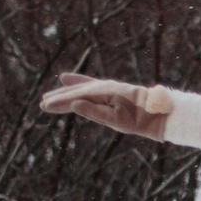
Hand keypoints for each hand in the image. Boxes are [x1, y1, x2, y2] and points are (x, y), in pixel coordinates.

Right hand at [40, 73, 170, 138]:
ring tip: (50, 94)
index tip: (45, 106)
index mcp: (104, 92)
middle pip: (76, 91)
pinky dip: (77, 84)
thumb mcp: (116, 119)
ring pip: (81, 88)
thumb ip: (94, 112)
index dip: (59, 102)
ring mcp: (107, 87)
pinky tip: (67, 81)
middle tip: (42, 103)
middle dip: (59, 97)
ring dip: (65, 91)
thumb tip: (73, 104)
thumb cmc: (139, 119)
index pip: (76, 97)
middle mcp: (104, 87)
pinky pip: (89, 86)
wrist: (159, 112)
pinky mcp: (110, 90)